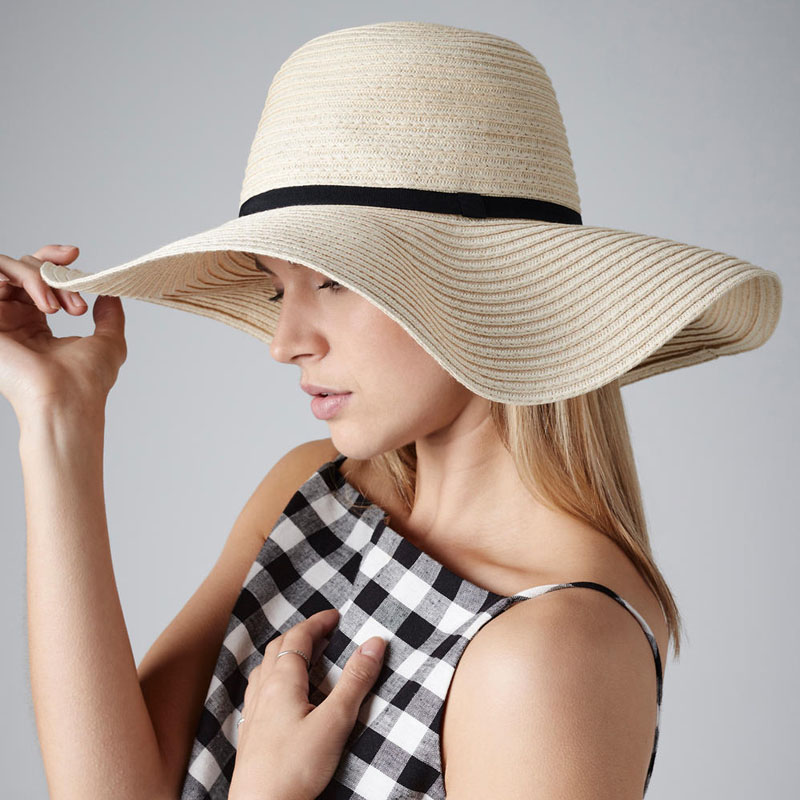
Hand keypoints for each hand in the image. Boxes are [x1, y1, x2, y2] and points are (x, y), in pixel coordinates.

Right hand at [0, 245, 125, 419]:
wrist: (68, 400)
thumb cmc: (87, 381)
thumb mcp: (108, 342)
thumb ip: (109, 315)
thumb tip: (110, 293)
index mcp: (36, 323)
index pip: (36, 276)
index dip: (52, 258)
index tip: (75, 254)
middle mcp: (12, 318)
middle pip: (23, 267)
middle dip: (55, 276)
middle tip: (76, 306)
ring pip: (6, 267)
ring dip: (41, 279)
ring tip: (60, 308)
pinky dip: (23, 279)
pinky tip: (44, 304)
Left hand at [228, 607, 386, 799]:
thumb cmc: (295, 768)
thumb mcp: (335, 721)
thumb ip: (355, 681)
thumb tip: (374, 642)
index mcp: (281, 681)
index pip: (298, 637)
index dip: (317, 623)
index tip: (335, 616)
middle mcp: (263, 692)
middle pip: (278, 648)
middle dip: (301, 635)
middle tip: (324, 633)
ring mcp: (253, 715)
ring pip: (265, 670)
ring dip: (285, 655)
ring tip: (303, 659)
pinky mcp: (250, 736)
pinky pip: (259, 693)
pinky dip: (274, 679)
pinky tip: (281, 698)